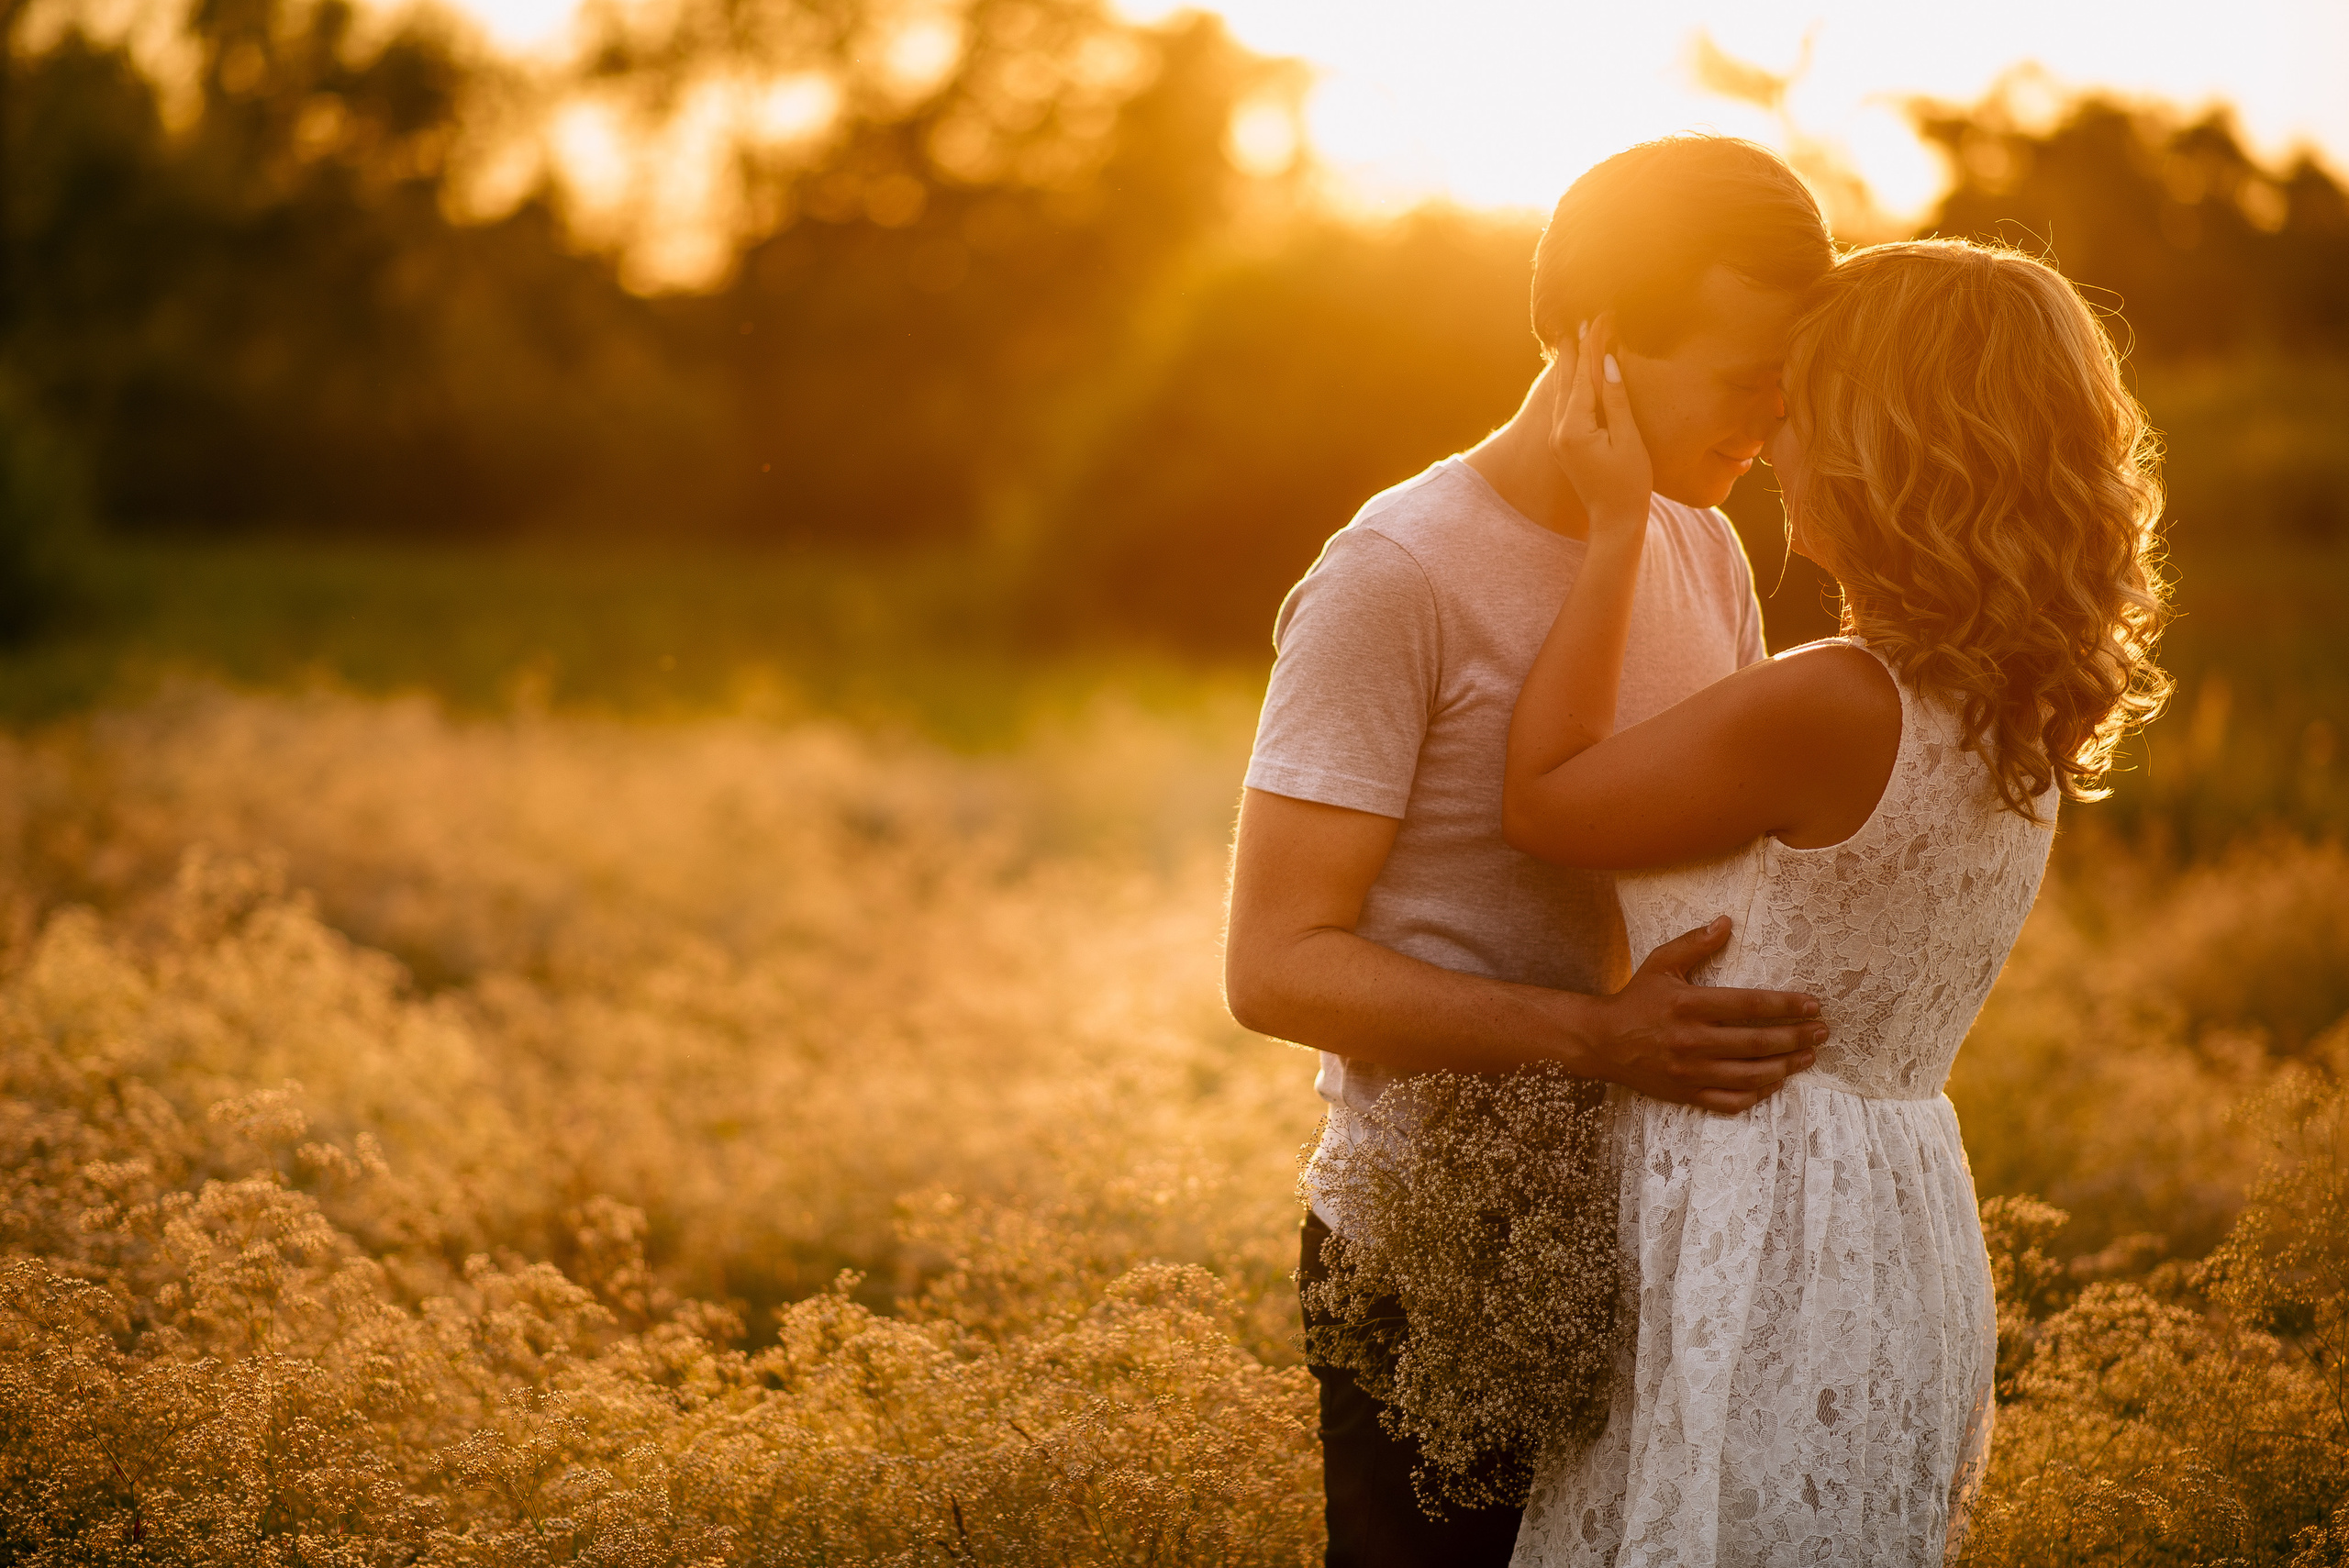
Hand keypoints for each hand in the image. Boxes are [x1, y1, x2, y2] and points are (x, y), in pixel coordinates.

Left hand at [1548, 314, 1652, 535]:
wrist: (1614, 522)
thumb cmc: (1629, 485)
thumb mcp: (1628, 439)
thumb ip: (1616, 400)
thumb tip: (1606, 363)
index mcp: (1573, 428)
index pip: (1584, 375)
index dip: (1593, 345)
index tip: (1600, 317)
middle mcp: (1558, 431)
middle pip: (1567, 379)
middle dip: (1576, 348)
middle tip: (1582, 317)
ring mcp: (1557, 439)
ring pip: (1563, 391)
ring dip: (1569, 363)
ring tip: (1572, 336)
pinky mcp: (1563, 445)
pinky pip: (1565, 405)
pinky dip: (1569, 383)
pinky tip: (1571, 372)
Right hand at [1573, 917, 1823, 1113]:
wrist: (1601, 1042)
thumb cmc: (1635, 999)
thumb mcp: (1660, 963)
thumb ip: (1694, 943)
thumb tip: (1726, 921)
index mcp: (1689, 1005)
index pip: (1749, 1005)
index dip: (1785, 1005)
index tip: (1812, 1005)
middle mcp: (1692, 1040)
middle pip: (1757, 1042)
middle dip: (1795, 1037)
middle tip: (1821, 1032)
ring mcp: (1691, 1072)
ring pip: (1750, 1075)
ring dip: (1785, 1066)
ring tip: (1807, 1057)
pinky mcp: (1687, 1093)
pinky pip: (1730, 1101)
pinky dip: (1757, 1094)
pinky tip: (1774, 1083)